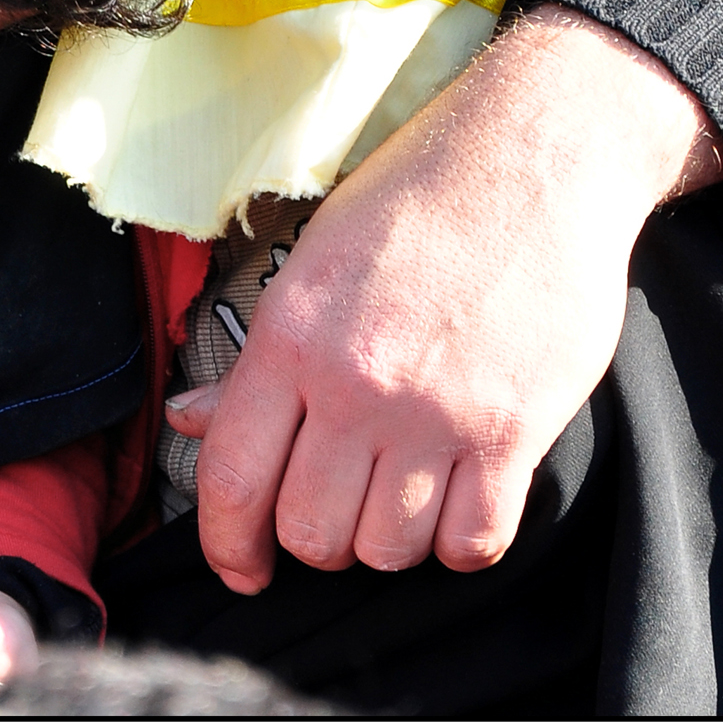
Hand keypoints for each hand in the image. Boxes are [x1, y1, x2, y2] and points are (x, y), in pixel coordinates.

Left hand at [186, 4, 722, 591]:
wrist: (535, 155)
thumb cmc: (417, 199)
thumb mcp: (313, 262)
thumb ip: (257, 360)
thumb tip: (188, 419)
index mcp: (291, 337)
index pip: (232, 480)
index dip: (228, 544)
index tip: (243, 566)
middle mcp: (356, 384)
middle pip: (311, 533)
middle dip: (317, 537)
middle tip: (341, 501)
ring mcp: (437, 412)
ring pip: (389, 550)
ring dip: (391, 538)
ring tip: (404, 490)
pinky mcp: (513, 429)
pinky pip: (474, 542)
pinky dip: (462, 542)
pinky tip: (460, 499)